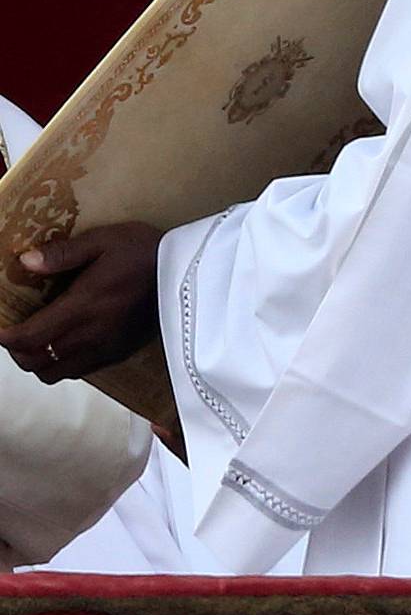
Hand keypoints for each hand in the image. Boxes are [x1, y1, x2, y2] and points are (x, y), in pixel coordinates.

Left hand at [0, 224, 163, 381]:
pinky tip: (66, 342)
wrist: (188, 276)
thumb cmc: (144, 253)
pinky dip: (62, 363)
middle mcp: (89, 336)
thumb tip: (25, 261)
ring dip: (39, 360)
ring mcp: (105, 349)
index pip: (29, 338)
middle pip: (36, 362)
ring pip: (56, 373)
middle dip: (17, 351)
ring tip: (37, 340)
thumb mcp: (102, 241)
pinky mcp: (119, 353)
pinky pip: (80, 371)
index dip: (5, 337)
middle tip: (15, 331)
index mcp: (81, 308)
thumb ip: (61, 254)